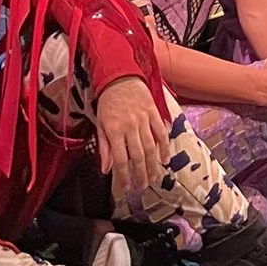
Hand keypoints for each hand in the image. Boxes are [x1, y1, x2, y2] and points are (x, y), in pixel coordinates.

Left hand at [93, 75, 169, 209]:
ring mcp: (143, 119)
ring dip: (153, 165)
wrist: (120, 77)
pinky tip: (166, 158)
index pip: (120, 159)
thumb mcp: (100, 124)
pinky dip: (165, 146)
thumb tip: (106, 169)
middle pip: (137, 156)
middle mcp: (130, 126)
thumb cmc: (108, 102)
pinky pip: (161, 132)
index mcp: (114, 130)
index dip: (124, 176)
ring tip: (153, 178)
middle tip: (142, 187)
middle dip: (140, 175)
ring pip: (150, 147)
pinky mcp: (154, 113)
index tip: (126, 187)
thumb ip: (104, 148)